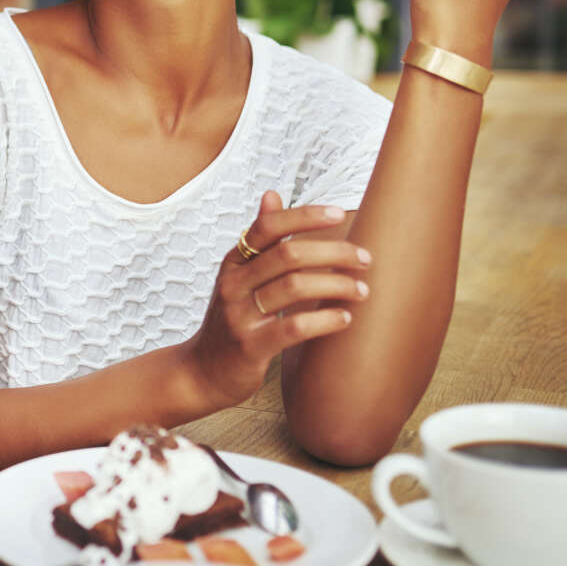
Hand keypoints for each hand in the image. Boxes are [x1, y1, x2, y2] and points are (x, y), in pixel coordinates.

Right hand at [183, 191, 369, 408]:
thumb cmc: (231, 320)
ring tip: (362, 291)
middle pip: (287, 255)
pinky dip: (324, 321)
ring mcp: (239, 315)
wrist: (201, 371)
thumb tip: (271, 194)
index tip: (339, 213)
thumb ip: (259, 241)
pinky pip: (292, 328)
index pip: (267, 227)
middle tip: (365, 259)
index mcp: (233, 263)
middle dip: (333, 252)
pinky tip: (345, 319)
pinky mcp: (250, 347)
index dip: (303, 216)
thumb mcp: (238, 277)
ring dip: (336, 286)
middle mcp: (233, 284)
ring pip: (293, 288)